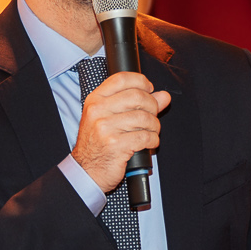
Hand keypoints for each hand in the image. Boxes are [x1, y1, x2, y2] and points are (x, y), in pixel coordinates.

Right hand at [73, 71, 171, 192]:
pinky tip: (149, 143)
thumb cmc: (99, 143)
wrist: (87, 170)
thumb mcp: (111, 118)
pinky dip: (153, 140)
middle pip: (137, 96)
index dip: (142, 82)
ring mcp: (105, 128)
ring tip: (151, 131)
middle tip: (152, 116)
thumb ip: (137, 104)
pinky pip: (145, 137)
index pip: (122, 78)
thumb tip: (163, 96)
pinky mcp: (115, 145)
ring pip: (144, 118)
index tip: (150, 90)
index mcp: (95, 100)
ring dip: (154, 126)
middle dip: (152, 106)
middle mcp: (98, 111)